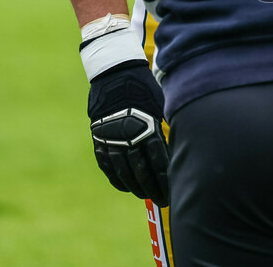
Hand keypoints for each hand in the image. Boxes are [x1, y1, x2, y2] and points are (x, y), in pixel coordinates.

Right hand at [88, 60, 170, 206]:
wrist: (115, 72)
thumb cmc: (144, 87)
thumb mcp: (159, 104)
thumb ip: (163, 128)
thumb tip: (173, 149)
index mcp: (146, 127)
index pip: (158, 161)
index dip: (165, 179)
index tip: (172, 191)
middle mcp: (128, 136)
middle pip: (141, 171)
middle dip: (153, 188)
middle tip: (162, 200)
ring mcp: (111, 139)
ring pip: (123, 171)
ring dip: (135, 186)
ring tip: (145, 194)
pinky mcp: (99, 138)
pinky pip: (106, 165)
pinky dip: (115, 178)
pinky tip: (125, 186)